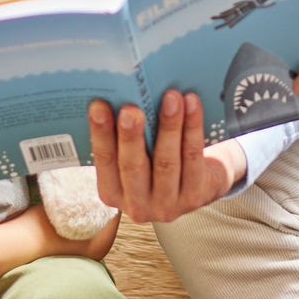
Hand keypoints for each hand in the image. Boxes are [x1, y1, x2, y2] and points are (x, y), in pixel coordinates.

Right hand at [88, 90, 245, 223]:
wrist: (200, 182)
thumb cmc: (157, 159)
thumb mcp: (137, 155)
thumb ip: (125, 136)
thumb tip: (120, 92)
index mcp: (112, 192)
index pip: (104, 162)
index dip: (100, 134)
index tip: (98, 106)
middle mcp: (137, 205)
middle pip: (133, 167)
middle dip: (131, 136)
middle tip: (131, 109)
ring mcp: (167, 205)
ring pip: (166, 162)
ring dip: (168, 126)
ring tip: (170, 97)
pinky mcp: (195, 197)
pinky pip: (193, 157)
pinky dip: (193, 128)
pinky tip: (192, 105)